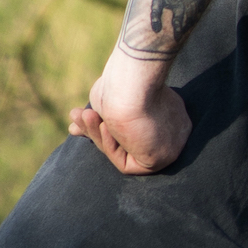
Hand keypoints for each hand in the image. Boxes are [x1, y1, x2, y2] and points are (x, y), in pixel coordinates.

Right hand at [68, 63, 190, 173]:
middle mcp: (172, 130)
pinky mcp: (161, 160)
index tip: (82, 115)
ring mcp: (169, 146)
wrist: (132, 83)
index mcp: (166, 112)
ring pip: (125, 152)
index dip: (104, 125)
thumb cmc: (120, 84)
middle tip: (75, 115)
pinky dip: (111, 147)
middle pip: (128, 141)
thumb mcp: (107, 100)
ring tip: (82, 114)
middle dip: (95, 131)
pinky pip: (128, 165)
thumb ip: (99, 117)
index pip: (135, 128)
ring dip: (98, 134)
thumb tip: (75, 128)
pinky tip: (106, 126)